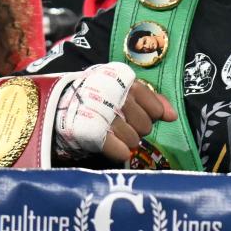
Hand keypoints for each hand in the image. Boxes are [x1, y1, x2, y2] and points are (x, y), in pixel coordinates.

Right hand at [54, 63, 176, 163]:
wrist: (56, 106)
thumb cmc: (98, 98)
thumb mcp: (124, 91)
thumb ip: (151, 100)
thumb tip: (173, 116)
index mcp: (123, 79)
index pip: (153, 106)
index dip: (150, 114)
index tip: (139, 114)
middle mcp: (114, 93)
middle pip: (146, 126)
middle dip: (137, 129)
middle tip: (123, 125)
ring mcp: (103, 112)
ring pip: (134, 140)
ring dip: (126, 141)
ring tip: (113, 134)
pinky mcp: (92, 131)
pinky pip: (119, 150)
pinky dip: (120, 152)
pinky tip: (116, 149)